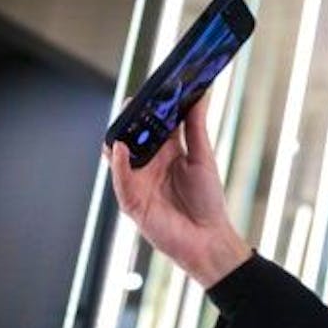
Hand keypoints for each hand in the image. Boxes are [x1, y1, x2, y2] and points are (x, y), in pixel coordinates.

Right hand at [105, 96, 250, 286]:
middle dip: (130, 121)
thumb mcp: (203, 158)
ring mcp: (139, 183)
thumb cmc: (208, 202)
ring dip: (118, 139)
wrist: (209, 238)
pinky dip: (119, 164)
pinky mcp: (133, 202)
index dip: (150, 108)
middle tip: (132, 102)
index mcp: (168, 154)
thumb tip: (199, 95)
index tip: (153, 89)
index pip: (153, 125)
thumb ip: (196, 128)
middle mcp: (150, 166)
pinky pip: (121, 180)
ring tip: (122, 122)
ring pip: (119, 157)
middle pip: (132, 138)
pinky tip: (121, 148)